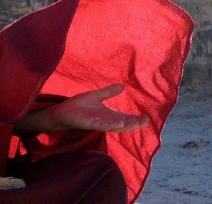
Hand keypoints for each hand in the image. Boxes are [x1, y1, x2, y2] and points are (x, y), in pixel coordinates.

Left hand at [15, 83, 149, 133]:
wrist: (63, 111)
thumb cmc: (78, 106)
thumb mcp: (96, 96)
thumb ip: (108, 92)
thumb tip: (122, 86)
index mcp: (108, 115)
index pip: (125, 117)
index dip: (136, 118)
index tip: (148, 118)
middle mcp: (105, 121)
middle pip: (123, 123)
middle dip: (135, 123)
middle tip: (147, 121)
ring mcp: (98, 123)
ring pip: (114, 125)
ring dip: (125, 124)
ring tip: (137, 123)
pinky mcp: (89, 123)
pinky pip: (101, 124)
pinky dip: (109, 124)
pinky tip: (118, 123)